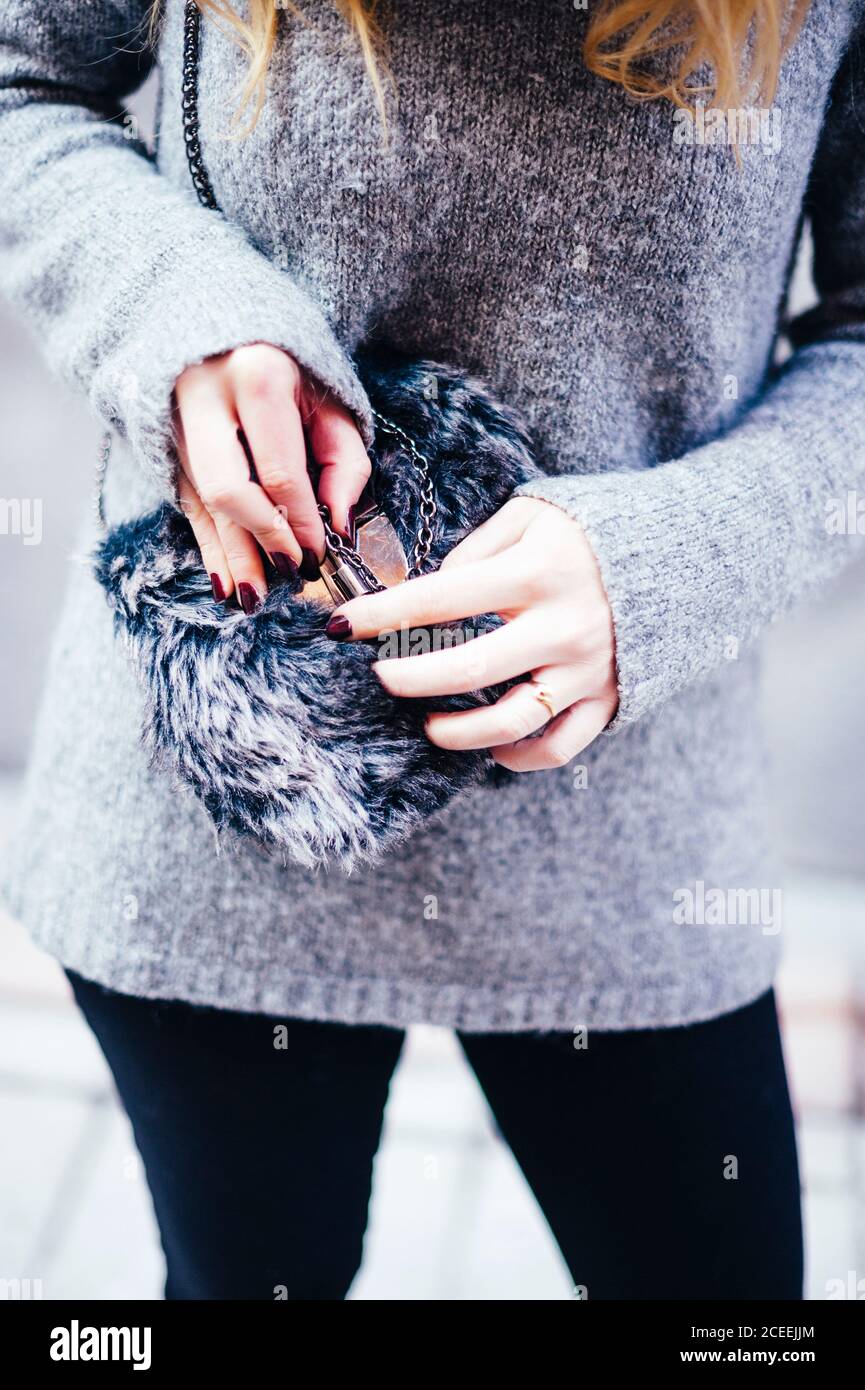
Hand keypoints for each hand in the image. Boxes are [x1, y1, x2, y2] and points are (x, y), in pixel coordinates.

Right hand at [173, 343, 370, 611]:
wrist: (224, 328)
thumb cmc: (292, 372)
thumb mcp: (331, 402)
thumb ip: (344, 463)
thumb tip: (338, 526)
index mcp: (256, 377)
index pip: (279, 469)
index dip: (299, 520)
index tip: (318, 554)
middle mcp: (206, 398)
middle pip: (228, 487)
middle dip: (260, 536)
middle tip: (290, 572)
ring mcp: (177, 422)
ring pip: (203, 502)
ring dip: (230, 555)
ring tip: (253, 599)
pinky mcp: (164, 446)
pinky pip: (186, 504)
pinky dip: (208, 546)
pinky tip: (224, 581)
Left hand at [328, 496, 618, 770]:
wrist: (677, 551)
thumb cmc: (586, 531)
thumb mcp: (530, 515)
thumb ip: (473, 552)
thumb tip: (427, 596)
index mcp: (537, 571)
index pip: (440, 598)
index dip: (383, 614)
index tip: (342, 625)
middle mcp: (563, 625)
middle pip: (470, 668)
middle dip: (411, 677)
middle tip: (381, 677)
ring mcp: (587, 668)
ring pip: (513, 720)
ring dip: (460, 731)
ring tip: (430, 725)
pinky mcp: (608, 697)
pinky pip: (558, 746)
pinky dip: (519, 755)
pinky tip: (491, 747)